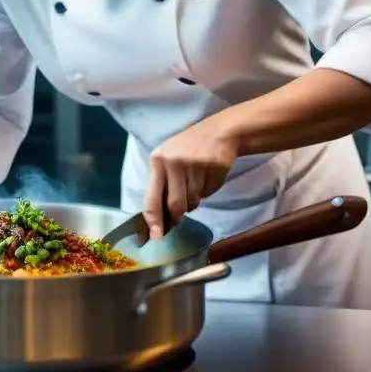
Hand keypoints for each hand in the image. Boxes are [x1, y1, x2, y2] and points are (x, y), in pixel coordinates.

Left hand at [143, 117, 238, 239]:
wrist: (219, 133)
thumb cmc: (187, 150)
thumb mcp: (167, 163)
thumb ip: (161, 188)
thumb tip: (159, 222)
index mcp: (157, 161)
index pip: (151, 199)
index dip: (153, 221)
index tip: (155, 238)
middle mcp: (172, 162)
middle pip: (175, 206)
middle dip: (178, 214)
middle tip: (182, 209)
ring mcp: (194, 164)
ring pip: (192, 202)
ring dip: (194, 199)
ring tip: (196, 180)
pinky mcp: (213, 167)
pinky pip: (207, 194)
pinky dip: (207, 190)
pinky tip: (207, 175)